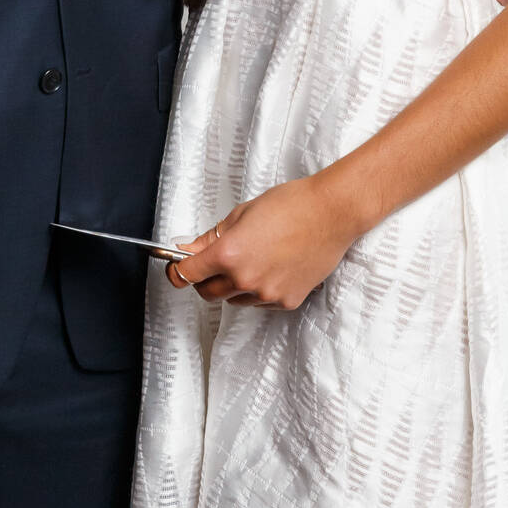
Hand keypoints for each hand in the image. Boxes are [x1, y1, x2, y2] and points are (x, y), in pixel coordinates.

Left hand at [165, 176, 359, 310]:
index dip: (177, 270)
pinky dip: (258, 290)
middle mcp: (245, 279)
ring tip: (254, 258)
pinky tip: (273, 267)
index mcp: (229, 253)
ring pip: (234, 300)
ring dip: (233, 285)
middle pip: (207, 293)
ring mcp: (267, 294)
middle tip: (213, 263)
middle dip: (204, 280)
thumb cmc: (290, 205)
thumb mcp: (241, 214)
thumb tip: (187, 250)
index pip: (188, 274)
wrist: (332, 213)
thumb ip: (211, 237)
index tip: (175, 269)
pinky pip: (260, 302)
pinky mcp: (286, 301)